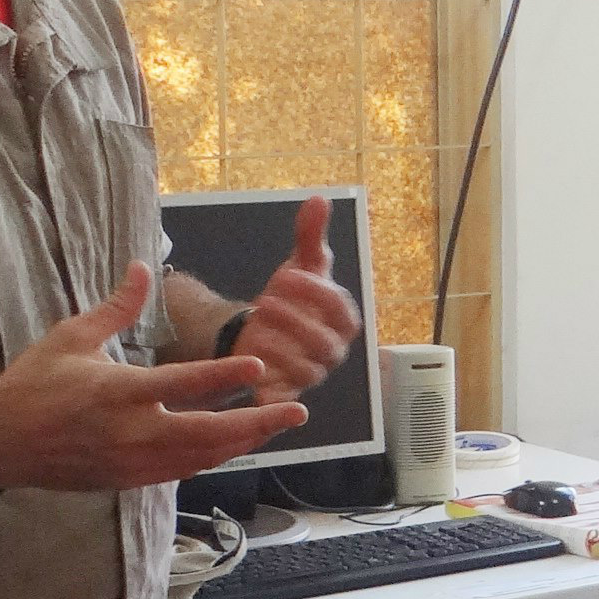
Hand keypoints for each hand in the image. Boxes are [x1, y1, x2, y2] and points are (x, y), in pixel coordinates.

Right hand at [0, 266, 305, 491]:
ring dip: (242, 443)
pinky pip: (181, 470)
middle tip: (297, 412)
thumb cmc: (33, 383)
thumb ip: (117, 306)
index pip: (182, 383)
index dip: (225, 375)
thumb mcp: (71, 336)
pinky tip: (235, 445)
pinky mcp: (127, 479)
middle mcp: (130, 432)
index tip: (259, 365)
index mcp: (117, 392)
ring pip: (201, 457)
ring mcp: (130, 461)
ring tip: (276, 426)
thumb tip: (143, 266)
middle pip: (207, 432)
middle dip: (257, 424)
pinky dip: (211, 457)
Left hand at [234, 192, 363, 403]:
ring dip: (278, 348)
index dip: (314, 293)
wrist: (263, 329)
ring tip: (255, 330)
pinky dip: (272, 395)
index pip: (339, 308)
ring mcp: (312, 374)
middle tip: (266, 300)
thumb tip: (318, 199)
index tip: (286, 275)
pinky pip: (284, 399)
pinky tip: (255, 378)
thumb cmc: (291, 296)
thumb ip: (310, 235)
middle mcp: (334, 350)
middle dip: (294, 320)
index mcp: (344, 319)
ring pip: (303, 369)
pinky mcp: (286, 392)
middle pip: (323, 342)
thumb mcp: (300, 264)